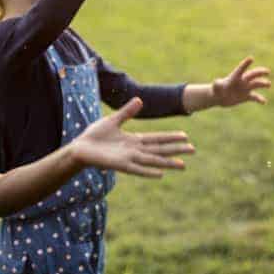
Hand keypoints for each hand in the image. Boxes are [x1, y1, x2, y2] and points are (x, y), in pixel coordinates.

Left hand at [71, 98, 193, 177]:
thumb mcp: (112, 121)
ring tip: (183, 165)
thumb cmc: (95, 136)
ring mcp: (128, 158)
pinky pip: (137, 169)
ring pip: (152, 160)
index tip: (185, 136)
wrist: (79, 148)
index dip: (170, 137)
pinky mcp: (119, 165)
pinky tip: (161, 174)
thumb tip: (140, 100)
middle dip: (175, 150)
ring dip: (167, 163)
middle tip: (193, 149)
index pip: (156, 138)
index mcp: (133, 140)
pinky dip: (148, 171)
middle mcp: (134, 151)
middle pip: (159, 150)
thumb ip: (127, 112)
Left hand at [212, 57, 270, 106]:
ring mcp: (245, 89)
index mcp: (234, 77)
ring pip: (256, 84)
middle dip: (260, 72)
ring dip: (263, 83)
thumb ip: (217, 84)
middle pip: (252, 75)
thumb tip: (216, 81)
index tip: (251, 58)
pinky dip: (260, 99)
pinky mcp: (247, 96)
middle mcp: (242, 81)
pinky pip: (255, 97)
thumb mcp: (216, 88)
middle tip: (267, 71)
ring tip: (268, 84)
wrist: (219, 99)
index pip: (240, 69)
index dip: (245, 64)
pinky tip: (264, 102)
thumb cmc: (216, 91)